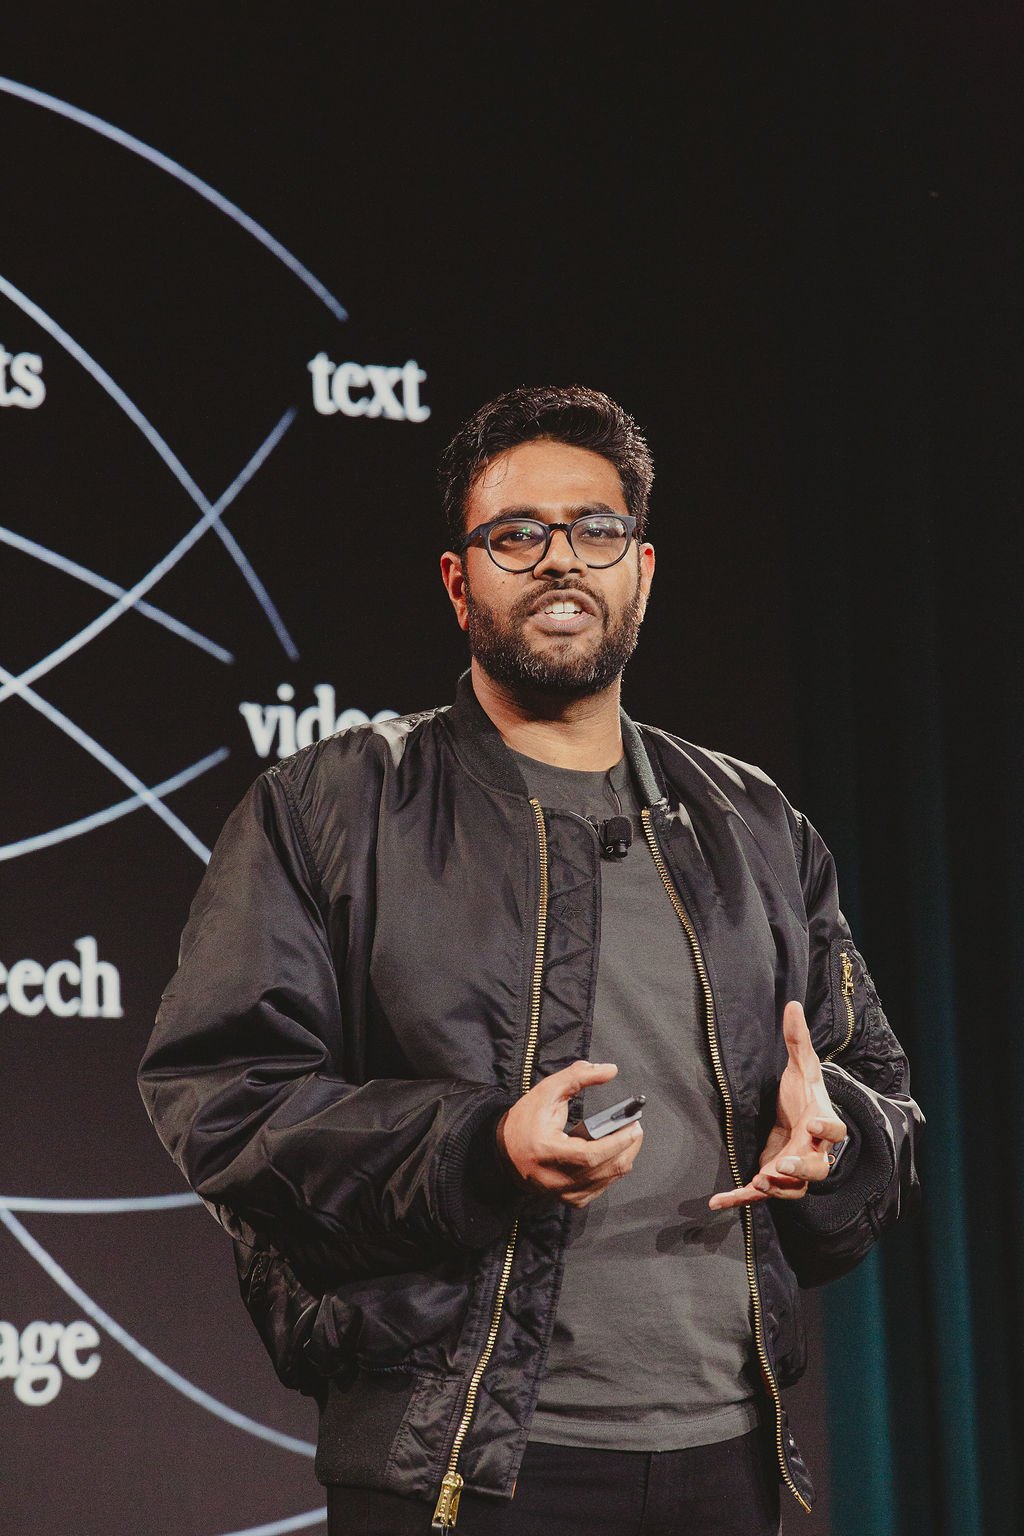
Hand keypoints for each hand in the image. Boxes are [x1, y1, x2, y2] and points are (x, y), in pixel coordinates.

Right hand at [497, 1060, 643, 1208]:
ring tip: (628, 1137)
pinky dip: (611, 1171)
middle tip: (635, 1127)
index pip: (590, 1155)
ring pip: (606, 1180)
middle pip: (603, 1169)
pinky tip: (613, 1155)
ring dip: (623, 1157)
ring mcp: (563, 1193)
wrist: (504, 1153)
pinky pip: (600, 1188)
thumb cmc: (525, 1121)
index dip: (616, 1143)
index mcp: (547, 1151)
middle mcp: (555, 1178)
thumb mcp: (547, 1091)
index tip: (634, 1127)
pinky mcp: (569, 1199)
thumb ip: (577, 1077)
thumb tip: (610, 1070)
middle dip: (627, 1147)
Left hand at [708, 1001, 846, 1210]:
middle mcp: (812, 1150)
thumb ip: (797, 1039)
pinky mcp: (773, 1178)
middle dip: (801, 1169)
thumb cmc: (803, 1094)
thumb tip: (792, 1004)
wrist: (799, 1118)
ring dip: (777, 1188)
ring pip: (794, 1189)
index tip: (816, 1122)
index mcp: (821, 1121)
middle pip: (817, 1168)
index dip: (828, 1128)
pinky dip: (739, 1199)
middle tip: (782, 1166)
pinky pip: (758, 1194)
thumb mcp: (800, 1066)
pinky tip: (717, 1203)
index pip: (835, 1130)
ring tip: (757, 1182)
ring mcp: (794, 1168)